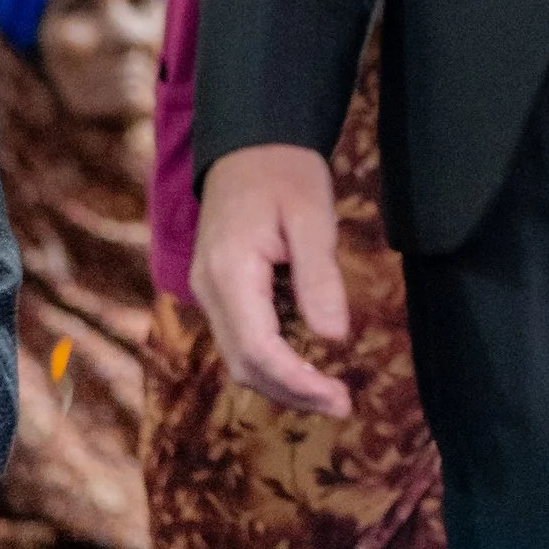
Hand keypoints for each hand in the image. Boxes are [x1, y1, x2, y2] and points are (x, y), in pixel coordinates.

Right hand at [190, 142, 353, 412]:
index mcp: (230, 270)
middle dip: (291, 393)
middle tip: (342, 405)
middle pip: (243, 364)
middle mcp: (208, 287)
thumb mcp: (313, 216)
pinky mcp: (217, 289)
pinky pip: (240, 339)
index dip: (298, 383)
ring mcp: (207, 289)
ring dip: (281, 383)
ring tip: (329, 394)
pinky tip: (306, 364)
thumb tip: (333, 338)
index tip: (339, 398)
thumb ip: (320, 277)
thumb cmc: (285, 172)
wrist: (249, 144)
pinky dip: (271, 361)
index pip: (258, 349)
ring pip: (238, 358)